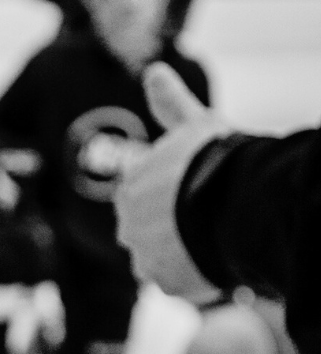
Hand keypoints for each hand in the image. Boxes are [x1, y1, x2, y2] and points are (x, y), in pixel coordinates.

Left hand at [114, 63, 229, 303]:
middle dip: (171, 228)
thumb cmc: (213, 159)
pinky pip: (174, 283)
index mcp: (128, 187)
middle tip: (203, 219)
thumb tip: (153, 68)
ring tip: (208, 240)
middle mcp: (125, 225)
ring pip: (159, 259)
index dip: (171, 197)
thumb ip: (170, 103)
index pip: (143, 198)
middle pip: (148, 231)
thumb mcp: (193, 124)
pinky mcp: (161, 285)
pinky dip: (190, 276)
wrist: (227, 202)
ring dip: (179, 253)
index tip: (193, 195)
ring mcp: (141, 257)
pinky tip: (210, 261)